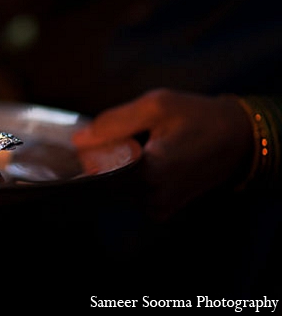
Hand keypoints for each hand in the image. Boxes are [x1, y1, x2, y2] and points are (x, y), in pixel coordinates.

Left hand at [72, 89, 253, 220]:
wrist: (238, 138)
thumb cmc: (198, 117)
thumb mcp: (156, 107)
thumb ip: (113, 123)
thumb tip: (78, 139)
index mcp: (148, 173)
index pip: (94, 170)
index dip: (87, 152)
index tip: (87, 138)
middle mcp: (151, 198)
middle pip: (102, 180)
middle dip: (101, 158)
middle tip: (119, 136)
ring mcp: (156, 207)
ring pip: (114, 187)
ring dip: (115, 167)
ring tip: (137, 145)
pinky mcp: (161, 209)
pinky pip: (130, 192)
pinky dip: (128, 176)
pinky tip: (142, 158)